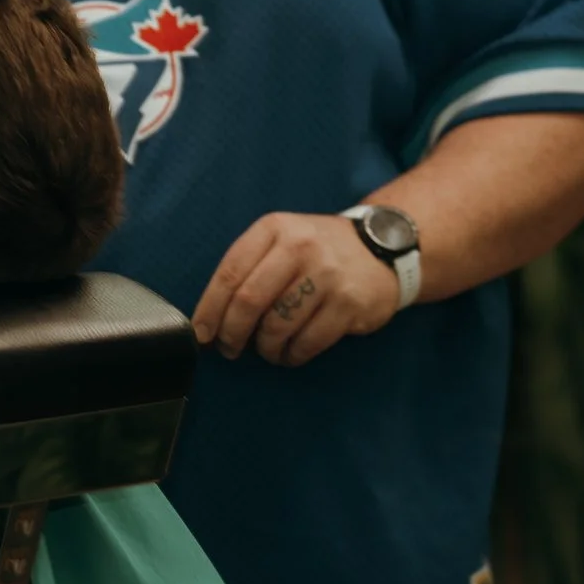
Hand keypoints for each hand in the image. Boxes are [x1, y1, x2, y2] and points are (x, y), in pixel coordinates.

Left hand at [192, 212, 400, 366]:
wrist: (382, 248)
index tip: (201, 334)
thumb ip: (248, 269)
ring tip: (267, 350)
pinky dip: (292, 355)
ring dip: (266, 348)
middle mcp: (300, 246)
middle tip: (229, 349)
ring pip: (277, 326)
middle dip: (232, 333)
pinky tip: (290, 353)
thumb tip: (211, 319)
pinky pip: (308, 342)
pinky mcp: (348, 303)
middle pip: (249, 301)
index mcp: (274, 229)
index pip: (230, 273)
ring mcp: (327, 274)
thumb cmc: (317, 251)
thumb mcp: (281, 240)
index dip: (210, 309)